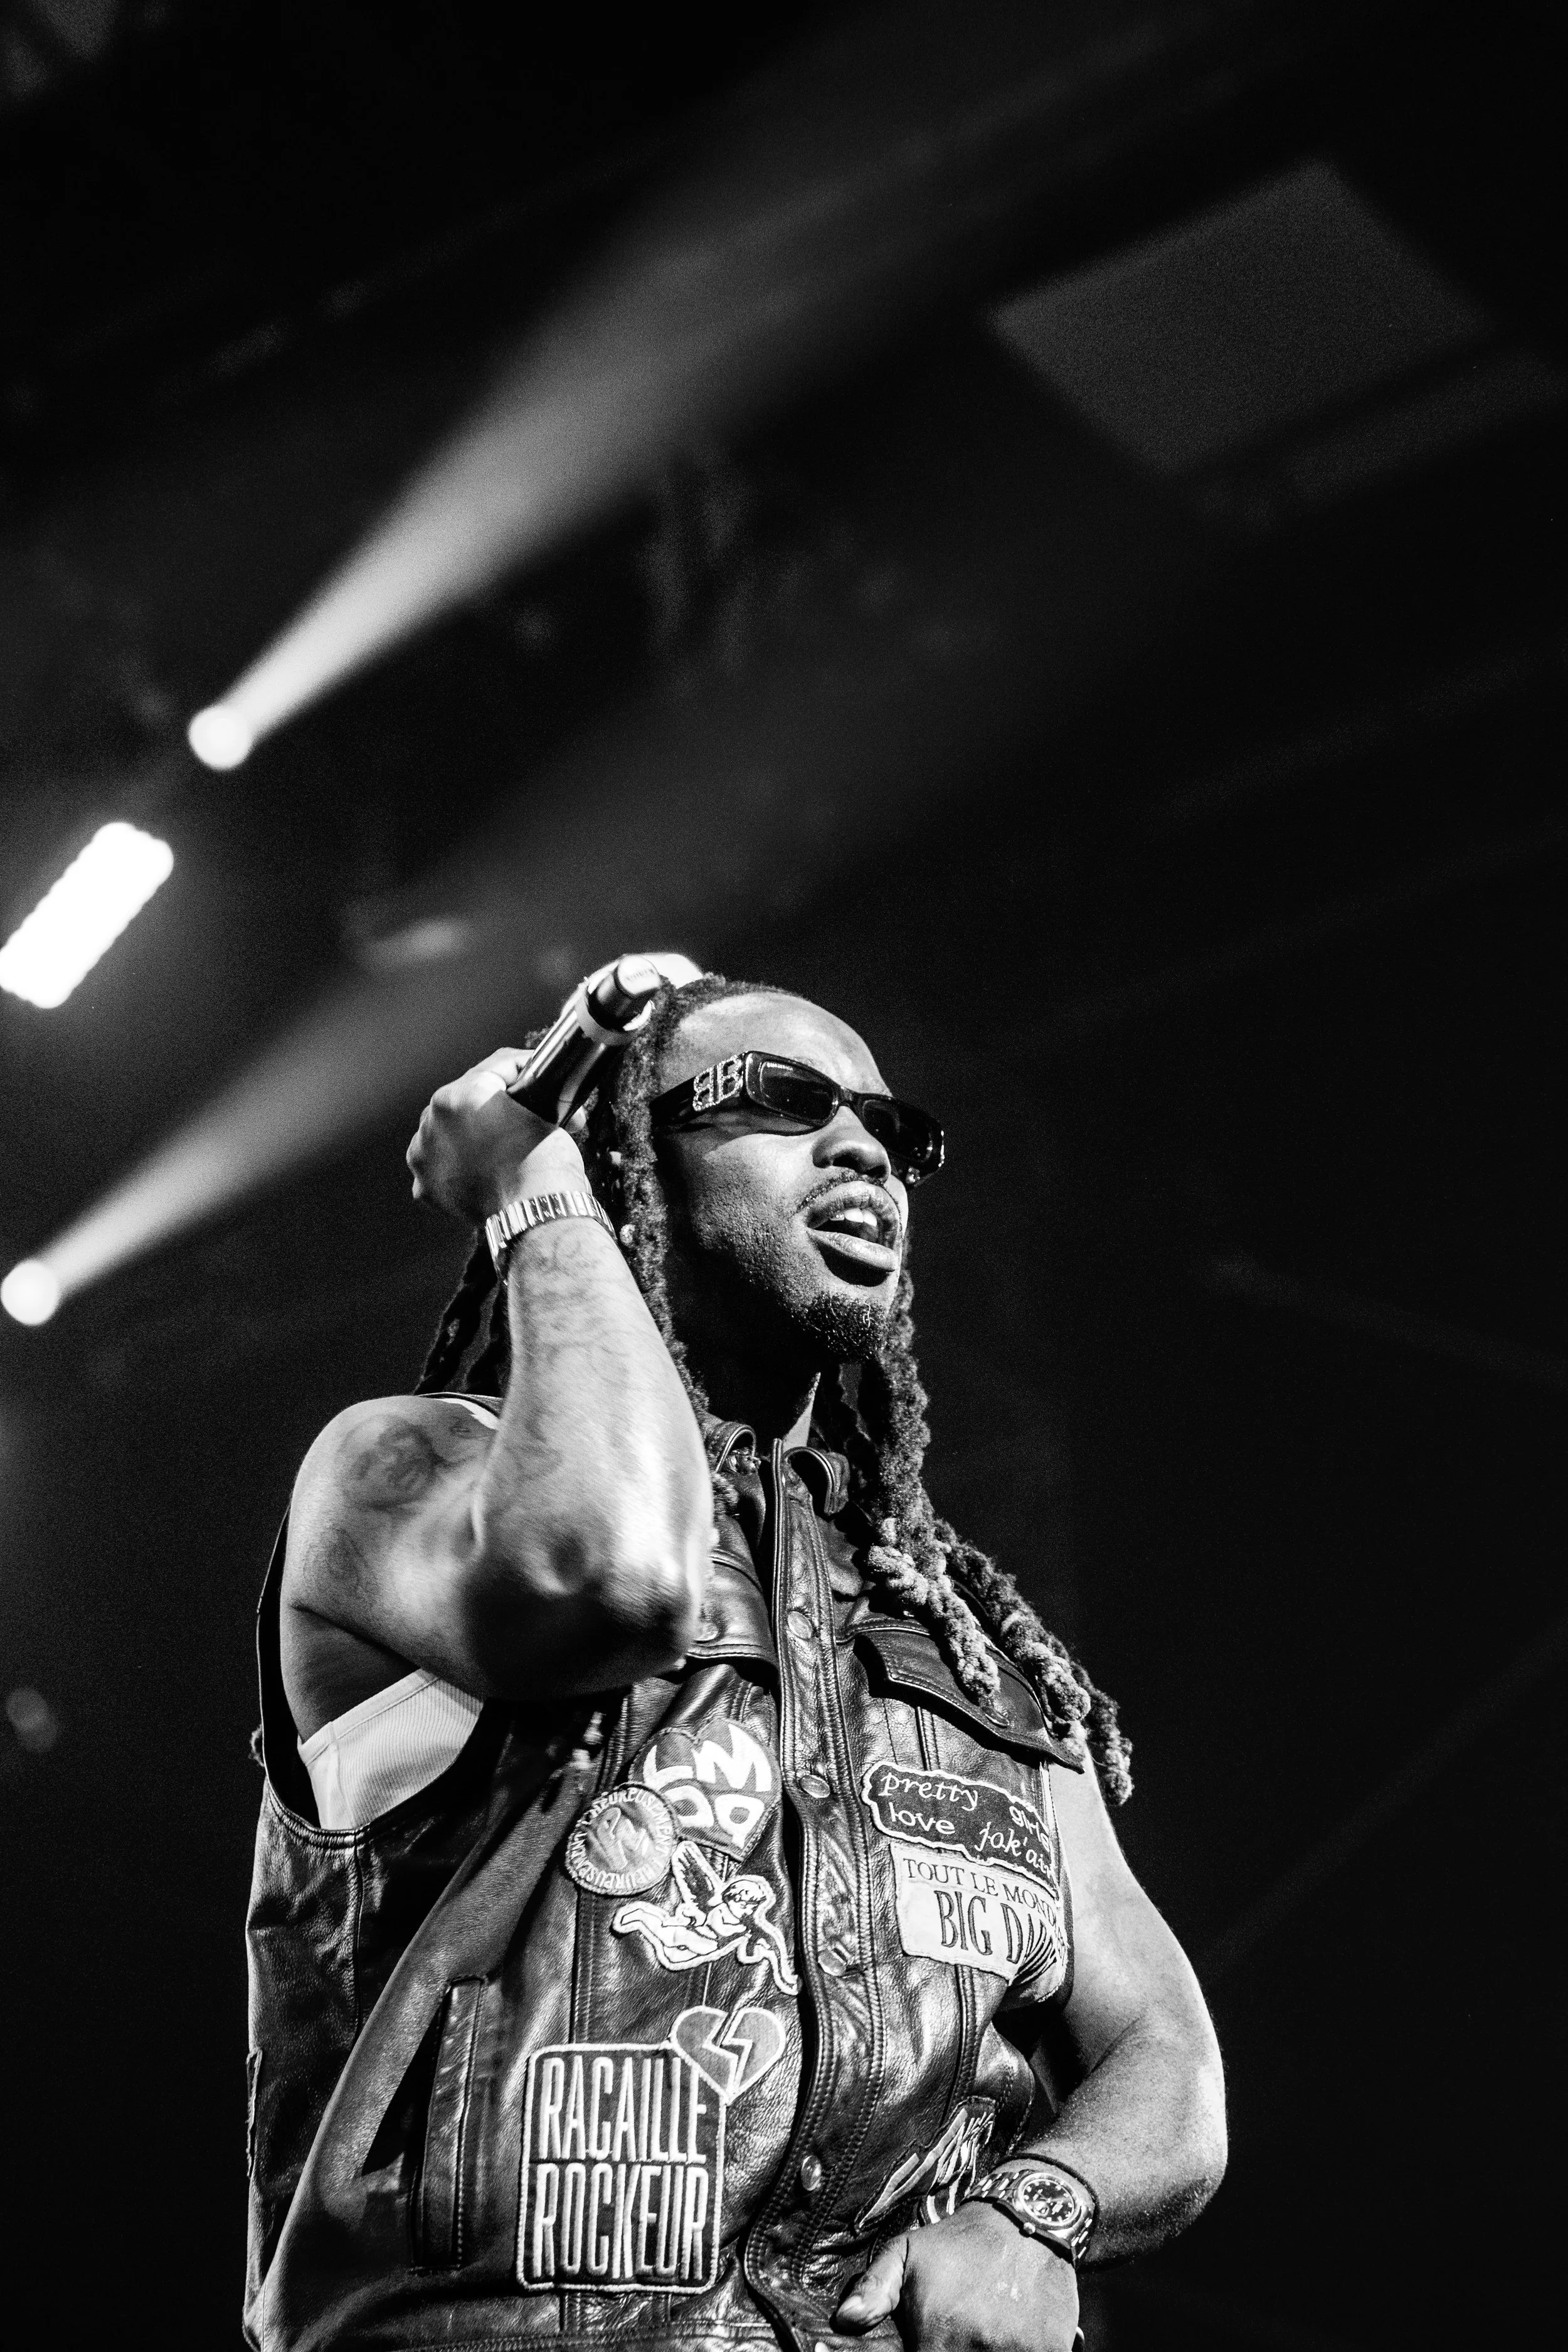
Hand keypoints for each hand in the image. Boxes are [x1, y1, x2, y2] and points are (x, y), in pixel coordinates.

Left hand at [406, 1050, 587, 1223]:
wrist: (539, 1211)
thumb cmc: (544, 1164)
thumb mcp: (542, 1112)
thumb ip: (520, 1095)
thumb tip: (521, 1097)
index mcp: (459, 1095)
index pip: (492, 1071)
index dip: (519, 1074)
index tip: (530, 1080)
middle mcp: (433, 1121)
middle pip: (464, 1102)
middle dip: (490, 1108)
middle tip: (516, 1119)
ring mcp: (425, 1156)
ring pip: (447, 1133)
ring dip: (467, 1136)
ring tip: (495, 1147)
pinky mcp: (425, 1186)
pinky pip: (440, 1166)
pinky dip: (456, 1168)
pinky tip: (478, 1171)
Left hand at [836, 2202, 1080, 2351]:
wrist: (1026, 2217)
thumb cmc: (959, 2242)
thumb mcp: (907, 2253)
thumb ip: (874, 2288)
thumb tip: (845, 2320)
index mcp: (937, 2335)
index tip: (928, 2347)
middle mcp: (977, 2347)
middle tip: (958, 2333)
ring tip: (984, 2331)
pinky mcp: (1051, 2350)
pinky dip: (1019, 2351)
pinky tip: (1010, 2334)